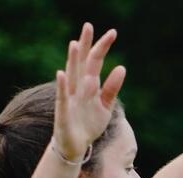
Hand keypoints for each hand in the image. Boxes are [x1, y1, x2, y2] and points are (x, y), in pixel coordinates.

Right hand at [52, 23, 125, 161]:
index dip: (102, 47)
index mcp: (89, 86)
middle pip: (82, 63)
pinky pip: (62, 98)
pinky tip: (61, 74)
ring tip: (75, 44)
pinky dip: (62, 86)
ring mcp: (70, 99)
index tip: (112, 32)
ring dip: (73, 61)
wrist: (75, 146)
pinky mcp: (64, 113)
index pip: (95, 61)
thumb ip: (112, 88)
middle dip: (86, 46)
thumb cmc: (88, 123)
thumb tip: (122, 67)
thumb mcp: (105, 106)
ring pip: (72, 77)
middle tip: (89, 26)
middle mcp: (78, 88)